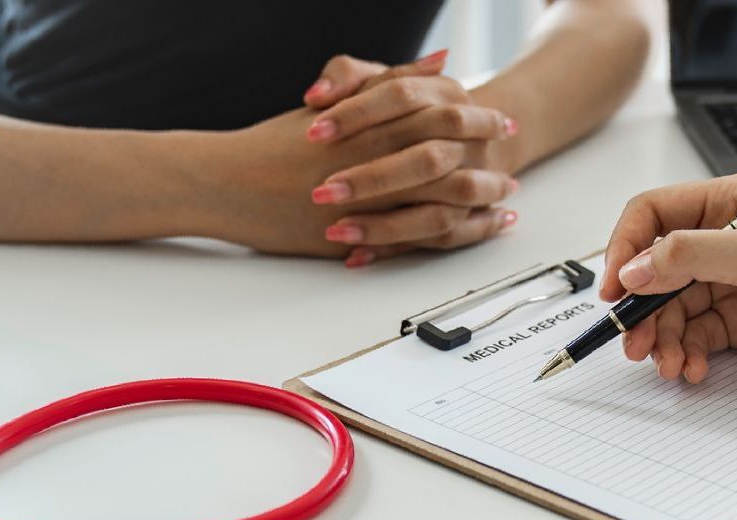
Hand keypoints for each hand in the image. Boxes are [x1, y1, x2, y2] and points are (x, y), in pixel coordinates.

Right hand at [187, 75, 516, 258]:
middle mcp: (374, 162)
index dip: (477, 118)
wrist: (225, 183)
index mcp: (370, 123)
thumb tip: (442, 62)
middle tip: (511, 166)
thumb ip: (388, 80)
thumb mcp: (335, 104)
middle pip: (452, 160)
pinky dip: (455, 236)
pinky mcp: (359, 236)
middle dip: (488, 164)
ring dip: (481, 204)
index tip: (501, 120)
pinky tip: (475, 233)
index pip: (439, 115)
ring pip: (443, 203)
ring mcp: (368, 203)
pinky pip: (420, 239)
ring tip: (506, 203)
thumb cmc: (277, 144)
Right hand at [600, 173, 736, 385]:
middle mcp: (726, 239)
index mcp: (731, 203)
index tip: (615, 289)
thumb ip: (693, 255)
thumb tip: (635, 267)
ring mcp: (731, 282)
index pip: (653, 215)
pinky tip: (694, 368)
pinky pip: (692, 336)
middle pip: (654, 270)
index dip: (625, 249)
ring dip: (661, 339)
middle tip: (634, 342)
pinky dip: (685, 355)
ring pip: (669, 309)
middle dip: (641, 309)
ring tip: (669, 364)